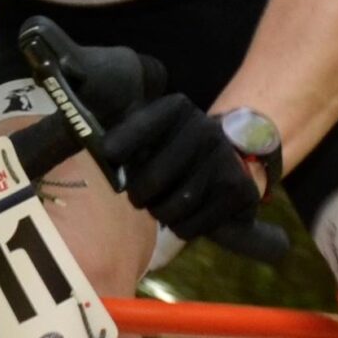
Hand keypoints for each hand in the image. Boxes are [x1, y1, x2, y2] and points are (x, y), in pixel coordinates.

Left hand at [96, 94, 263, 240]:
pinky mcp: (240, 191)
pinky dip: (180, 228)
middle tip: (140, 196)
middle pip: (150, 182)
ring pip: (169, 209)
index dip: (118, 145)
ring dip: (159, 214)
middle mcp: (204, 129)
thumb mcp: (148, 132)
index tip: (109, 154)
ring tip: (164, 204)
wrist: (226, 160)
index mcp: (176, 109)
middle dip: (138, 195)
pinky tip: (186, 214)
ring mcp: (224, 160)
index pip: (138, 129)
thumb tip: (98, 151)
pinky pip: (191, 227)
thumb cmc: (173, 148)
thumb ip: (120, 138)